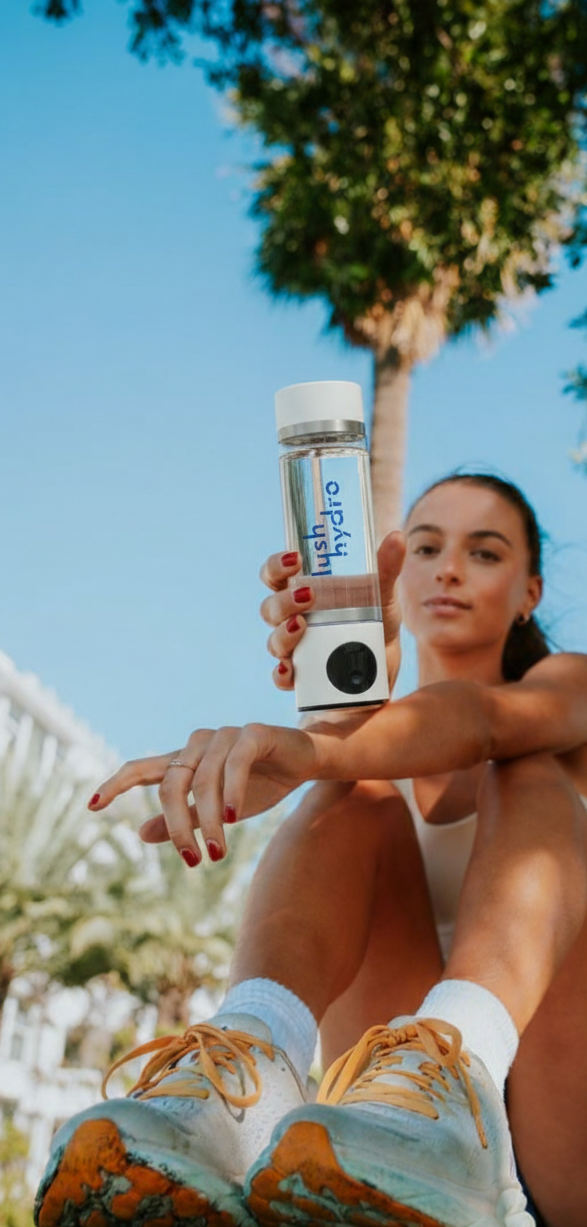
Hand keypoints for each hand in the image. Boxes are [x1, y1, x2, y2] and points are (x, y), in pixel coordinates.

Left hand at [87, 723, 318, 866]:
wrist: (306, 762)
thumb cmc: (261, 784)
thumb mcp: (218, 811)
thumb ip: (182, 819)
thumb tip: (140, 833)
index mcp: (185, 761)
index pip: (141, 769)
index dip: (115, 785)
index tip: (92, 806)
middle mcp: (198, 744)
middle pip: (171, 784)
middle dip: (178, 826)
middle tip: (191, 861)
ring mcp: (225, 736)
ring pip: (204, 780)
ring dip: (209, 820)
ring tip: (217, 852)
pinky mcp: (253, 734)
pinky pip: (235, 763)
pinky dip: (233, 791)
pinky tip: (234, 816)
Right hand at [260, 532, 405, 692]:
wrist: (386, 665)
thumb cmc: (376, 622)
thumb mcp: (383, 594)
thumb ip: (387, 567)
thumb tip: (398, 536)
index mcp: (303, 593)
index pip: (275, 576)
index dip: (276, 566)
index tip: (295, 559)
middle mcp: (292, 619)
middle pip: (269, 608)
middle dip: (283, 602)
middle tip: (309, 595)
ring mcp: (295, 650)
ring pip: (273, 642)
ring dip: (283, 635)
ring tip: (302, 626)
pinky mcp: (304, 678)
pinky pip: (282, 678)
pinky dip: (282, 675)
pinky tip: (289, 669)